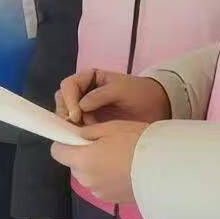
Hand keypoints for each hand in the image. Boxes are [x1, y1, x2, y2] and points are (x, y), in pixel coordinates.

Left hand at [55, 120, 147, 204]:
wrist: (166, 169)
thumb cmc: (137, 143)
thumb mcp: (111, 128)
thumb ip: (89, 132)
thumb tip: (78, 135)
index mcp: (81, 160)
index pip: (57, 152)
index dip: (64, 143)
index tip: (77, 138)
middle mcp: (85, 180)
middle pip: (74, 165)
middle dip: (83, 156)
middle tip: (105, 146)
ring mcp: (99, 193)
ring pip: (89, 177)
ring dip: (96, 169)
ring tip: (119, 159)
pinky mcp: (113, 201)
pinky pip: (102, 187)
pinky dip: (108, 179)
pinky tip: (126, 172)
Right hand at [57, 69, 171, 125]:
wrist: (157, 108)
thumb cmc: (139, 93)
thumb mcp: (121, 89)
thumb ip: (100, 95)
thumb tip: (80, 106)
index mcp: (88, 79)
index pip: (68, 86)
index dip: (69, 100)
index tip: (76, 115)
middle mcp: (82, 93)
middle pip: (62, 101)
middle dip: (66, 113)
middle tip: (76, 127)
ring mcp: (85, 109)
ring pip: (67, 116)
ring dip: (70, 125)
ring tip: (81, 134)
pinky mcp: (90, 124)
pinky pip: (77, 128)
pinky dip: (78, 134)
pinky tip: (85, 139)